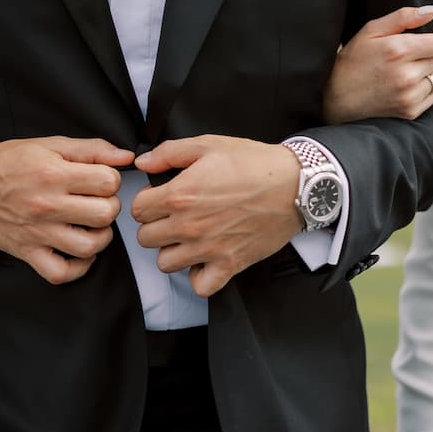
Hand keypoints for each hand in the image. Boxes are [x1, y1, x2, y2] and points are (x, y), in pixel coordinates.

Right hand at [0, 136, 131, 285]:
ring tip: (90, 226)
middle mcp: (47, 205)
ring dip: (99, 237)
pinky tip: (78, 251)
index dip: (110, 179)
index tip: (99, 180)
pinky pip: (61, 272)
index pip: (108, 182)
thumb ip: (92, 149)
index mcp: (54, 174)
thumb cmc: (10, 162)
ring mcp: (37, 232)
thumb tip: (126, 157)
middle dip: (108, 206)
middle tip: (96, 201)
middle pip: (105, 214)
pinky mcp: (27, 252)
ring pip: (89, 246)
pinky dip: (77, 267)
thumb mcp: (51, 145)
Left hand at [130, 136, 304, 297]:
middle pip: (146, 239)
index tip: (159, 198)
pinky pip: (200, 286)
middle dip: (155, 226)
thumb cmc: (253, 163)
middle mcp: (189, 225)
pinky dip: (198, 276)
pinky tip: (204, 259)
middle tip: (172, 216)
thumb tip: (142, 163)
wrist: (295, 185)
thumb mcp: (209, 145)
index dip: (146, 201)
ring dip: (172, 250)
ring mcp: (209, 249)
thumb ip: (169, 152)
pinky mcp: (230, 265)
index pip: (137, 210)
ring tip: (187, 237)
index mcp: (180, 194)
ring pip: (165, 264)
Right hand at [323, 5, 432, 123]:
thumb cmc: (353, 60)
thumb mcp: (371, 30)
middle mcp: (407, 75)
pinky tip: (419, 77)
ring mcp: (410, 95)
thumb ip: (403, 17)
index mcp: (398, 50)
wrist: (336, 98)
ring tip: (419, 62)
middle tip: (420, 47)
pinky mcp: (411, 111)